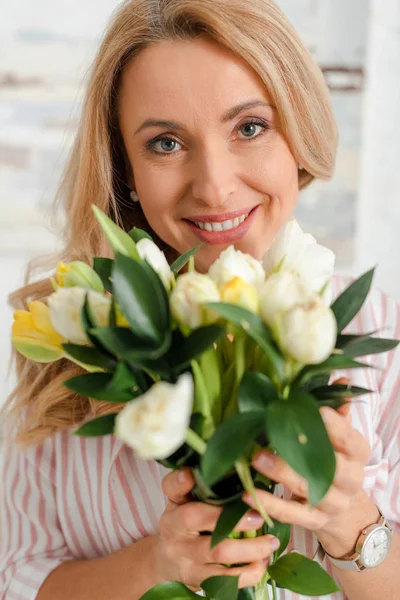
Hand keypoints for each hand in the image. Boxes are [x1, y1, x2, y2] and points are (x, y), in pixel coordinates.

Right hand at [156, 467, 280, 589]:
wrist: (166, 561)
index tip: (190, 474)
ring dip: (249, 549)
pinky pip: (225, 580)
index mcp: (174, 504)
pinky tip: (262, 563)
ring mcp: (184, 556)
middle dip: (231, 518)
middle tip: (259, 517)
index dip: (180, 481)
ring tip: (271, 543)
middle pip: (195, 519)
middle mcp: (173, 529)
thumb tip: (235, 461)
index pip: (172, 489)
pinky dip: (248, 573)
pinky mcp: (197, 579)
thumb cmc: (185, 522)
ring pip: (217, 553)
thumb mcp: (185, 500)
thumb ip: (201, 483)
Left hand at [243, 378, 371, 540]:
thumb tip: (340, 378)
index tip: (318, 411)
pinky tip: (247, 494)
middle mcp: (350, 480)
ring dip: (281, 474)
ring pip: (309, 490)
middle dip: (301, 452)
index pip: (351, 441)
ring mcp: (332, 504)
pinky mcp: (314, 522)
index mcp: (357, 454)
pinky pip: (292, 516)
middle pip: (331, 468)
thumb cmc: (335, 461)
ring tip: (255, 459)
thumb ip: (338, 409)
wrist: (344, 512)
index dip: (337, 427)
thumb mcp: (340, 437)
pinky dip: (270, 505)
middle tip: (272, 436)